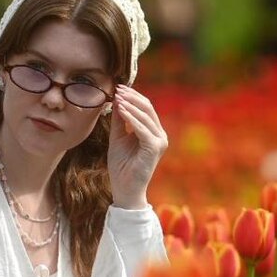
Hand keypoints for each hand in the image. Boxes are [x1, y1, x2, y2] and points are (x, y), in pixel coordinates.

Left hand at [108, 84, 168, 209]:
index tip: (117, 88)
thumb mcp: (118, 138)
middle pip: (148, 108)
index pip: (146, 108)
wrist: (124, 188)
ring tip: (116, 97)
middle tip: (117, 88)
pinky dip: (131, 117)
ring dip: (130, 104)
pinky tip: (120, 109)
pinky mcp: (154, 148)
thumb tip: (116, 100)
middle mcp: (159, 135)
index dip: (132, 96)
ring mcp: (159, 141)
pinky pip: (142, 128)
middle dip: (132, 97)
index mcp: (153, 132)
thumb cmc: (121, 166)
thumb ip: (119, 120)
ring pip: (146, 116)